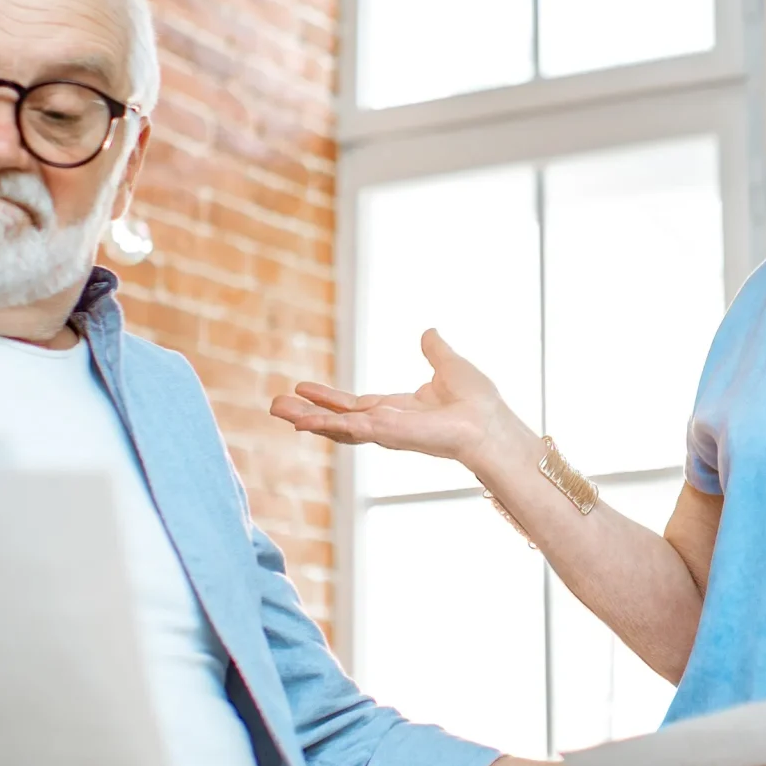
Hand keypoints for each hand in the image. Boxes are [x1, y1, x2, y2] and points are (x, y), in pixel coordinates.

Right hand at [270, 329, 534, 478]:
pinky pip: (351, 429)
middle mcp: (387, 423)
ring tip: (277, 409)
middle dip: (306, 412)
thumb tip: (429, 331)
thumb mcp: (450, 366)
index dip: (328, 398)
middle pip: (337, 418)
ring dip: (307, 418)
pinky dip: (326, 424)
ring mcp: (384, 431)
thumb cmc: (479, 402)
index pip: (354, 404)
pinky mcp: (387, 434)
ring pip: (337, 426)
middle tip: (274, 405)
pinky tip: (304, 421)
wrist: (490, 423)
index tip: (302, 389)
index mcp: (398, 409)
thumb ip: (435, 351)